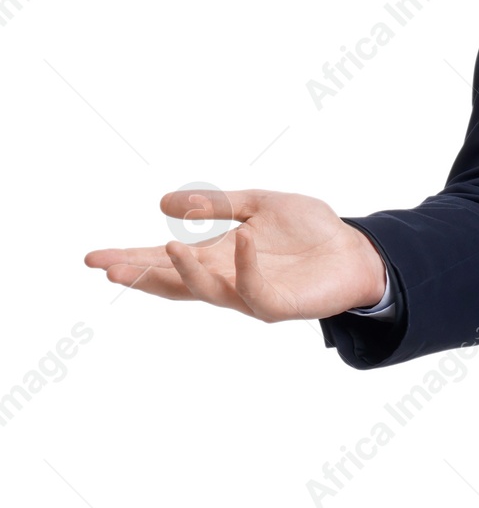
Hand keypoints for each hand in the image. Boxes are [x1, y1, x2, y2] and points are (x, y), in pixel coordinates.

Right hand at [84, 189, 388, 321]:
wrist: (356, 250)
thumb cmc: (309, 232)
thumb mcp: (259, 205)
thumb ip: (215, 204)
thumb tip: (163, 202)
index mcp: (216, 256)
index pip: (163, 260)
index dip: (129, 258)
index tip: (92, 256)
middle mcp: (225, 279)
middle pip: (172, 282)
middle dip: (139, 274)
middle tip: (105, 266)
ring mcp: (249, 294)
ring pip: (206, 290)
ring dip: (184, 272)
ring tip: (166, 248)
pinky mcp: (277, 304)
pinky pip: (255, 290)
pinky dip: (246, 268)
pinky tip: (242, 244)